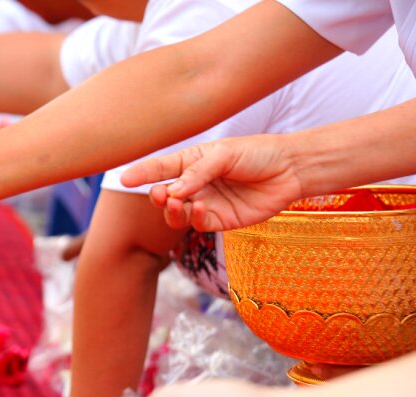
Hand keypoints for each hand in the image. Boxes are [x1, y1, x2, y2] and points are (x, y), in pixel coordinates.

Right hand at [120, 134, 305, 231]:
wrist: (290, 170)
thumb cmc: (258, 153)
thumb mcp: (225, 154)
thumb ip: (198, 172)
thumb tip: (173, 191)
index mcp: (192, 161)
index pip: (161, 168)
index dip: (142, 173)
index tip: (124, 179)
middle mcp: (195, 184)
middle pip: (164, 194)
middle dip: (157, 196)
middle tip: (159, 194)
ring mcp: (206, 203)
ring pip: (176, 213)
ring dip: (171, 210)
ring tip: (175, 202)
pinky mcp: (220, 221)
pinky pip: (197, 224)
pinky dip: (193, 218)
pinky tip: (199, 208)